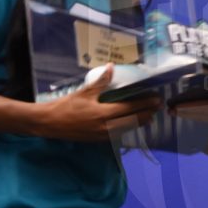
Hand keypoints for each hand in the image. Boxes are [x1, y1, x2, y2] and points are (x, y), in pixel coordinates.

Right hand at [37, 65, 161, 141]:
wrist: (49, 123)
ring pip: (126, 129)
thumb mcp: (84, 92)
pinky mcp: (98, 140)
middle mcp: (106, 127)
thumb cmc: (65, 106)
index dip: (145, 104)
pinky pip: (118, 135)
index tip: (156, 99)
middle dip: (146, 114)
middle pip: (132, 121)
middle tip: (158, 108)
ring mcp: (103, 136)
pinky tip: (131, 125)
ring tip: (150, 117)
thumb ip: (101, 82)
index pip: (130, 109)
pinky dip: (127, 128)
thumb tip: (112, 67)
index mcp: (103, 113)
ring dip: (139, 123)